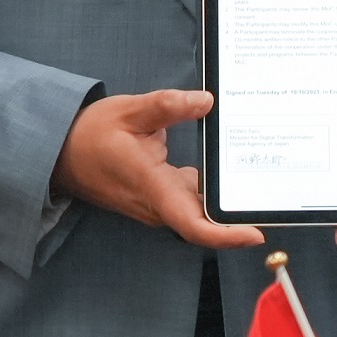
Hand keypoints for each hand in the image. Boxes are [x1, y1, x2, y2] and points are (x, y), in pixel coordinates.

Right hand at [54, 89, 264, 249]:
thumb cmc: (91, 134)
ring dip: (226, 200)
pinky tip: (230, 168)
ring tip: (264, 177)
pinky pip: (191, 200)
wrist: (60, 153)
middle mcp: (157, 206)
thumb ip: (168, 106)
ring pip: (199, 210)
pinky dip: (210, 189)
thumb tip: (207, 101)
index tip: (255, 233)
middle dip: (239, 212)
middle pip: (205, 220)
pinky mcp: (159, 199)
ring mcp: (158, 206)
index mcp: (152, 188)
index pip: (192, 225)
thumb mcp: (129, 110)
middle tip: (275, 193)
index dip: (225, 235)